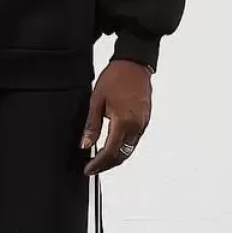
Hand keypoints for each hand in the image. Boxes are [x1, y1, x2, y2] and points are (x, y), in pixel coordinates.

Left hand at [80, 59, 151, 174]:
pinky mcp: (145, 120)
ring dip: (115, 157)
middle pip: (122, 155)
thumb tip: (85, 144)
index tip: (89, 168)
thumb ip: (92, 125)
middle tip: (93, 168)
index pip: (110, 152)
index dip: (98, 164)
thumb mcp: (97, 101)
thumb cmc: (116, 77)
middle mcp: (137, 126)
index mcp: (124, 122)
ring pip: (129, 149)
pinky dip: (123, 147)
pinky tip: (113, 146)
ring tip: (100, 160)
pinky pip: (134, 140)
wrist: (134, 64)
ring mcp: (143, 124)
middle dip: (107, 165)